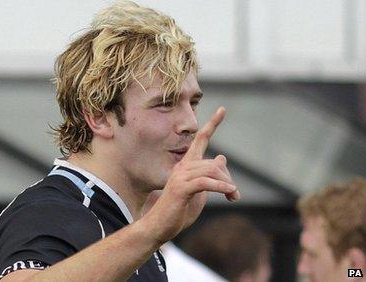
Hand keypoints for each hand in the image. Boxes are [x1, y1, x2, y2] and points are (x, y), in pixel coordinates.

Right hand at [141, 106, 239, 243]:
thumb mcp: (198, 191)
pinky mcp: (181, 189)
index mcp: (186, 166)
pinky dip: (220, 187)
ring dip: (227, 185)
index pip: (200, 140)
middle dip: (228, 178)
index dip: (212, 124)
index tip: (223, 110)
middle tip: (235, 196)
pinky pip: (205, 182)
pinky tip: (229, 192)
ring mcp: (180, 177)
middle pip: (215, 163)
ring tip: (234, 198)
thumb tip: (222, 157)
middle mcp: (182, 167)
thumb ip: (209, 175)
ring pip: (211, 171)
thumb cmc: (177, 210)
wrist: (158, 226)